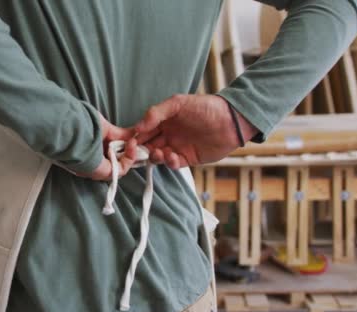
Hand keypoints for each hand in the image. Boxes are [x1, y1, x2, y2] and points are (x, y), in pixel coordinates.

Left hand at [77, 114, 138, 180]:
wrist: (74, 132)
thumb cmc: (84, 126)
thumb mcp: (106, 128)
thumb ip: (120, 133)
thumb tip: (134, 133)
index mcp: (92, 150)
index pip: (111, 152)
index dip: (125, 147)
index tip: (134, 138)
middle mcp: (94, 161)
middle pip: (117, 160)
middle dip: (131, 151)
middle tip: (139, 141)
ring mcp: (98, 169)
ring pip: (121, 165)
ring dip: (131, 153)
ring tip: (135, 141)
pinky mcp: (103, 173)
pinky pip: (122, 169)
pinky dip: (130, 158)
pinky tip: (132, 146)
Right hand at [135, 94, 257, 168]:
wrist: (231, 121)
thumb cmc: (206, 107)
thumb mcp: (178, 103)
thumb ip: (156, 113)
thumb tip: (137, 127)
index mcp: (163, 121)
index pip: (142, 130)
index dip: (133, 136)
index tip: (126, 142)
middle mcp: (167, 134)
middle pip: (146, 145)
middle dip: (140, 150)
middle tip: (136, 152)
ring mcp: (177, 147)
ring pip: (157, 156)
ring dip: (154, 156)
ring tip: (159, 152)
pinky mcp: (187, 159)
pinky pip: (172, 164)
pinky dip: (169, 162)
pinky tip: (172, 157)